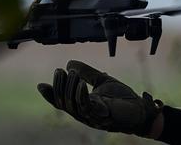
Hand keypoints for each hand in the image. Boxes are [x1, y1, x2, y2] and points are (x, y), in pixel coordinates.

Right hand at [37, 60, 162, 136]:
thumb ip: (87, 73)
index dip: (50, 95)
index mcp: (82, 106)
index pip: (61, 102)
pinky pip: (87, 107)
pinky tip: (81, 84)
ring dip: (70, 87)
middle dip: (59, 86)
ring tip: (72, 73)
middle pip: (63, 103)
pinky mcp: (102, 116)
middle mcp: (83, 113)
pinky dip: (82, 95)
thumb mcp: (102, 81)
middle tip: (59, 71)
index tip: (41, 84)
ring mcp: (92, 117)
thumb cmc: (122, 98)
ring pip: (72, 105)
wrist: (139, 108)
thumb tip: (69, 63)